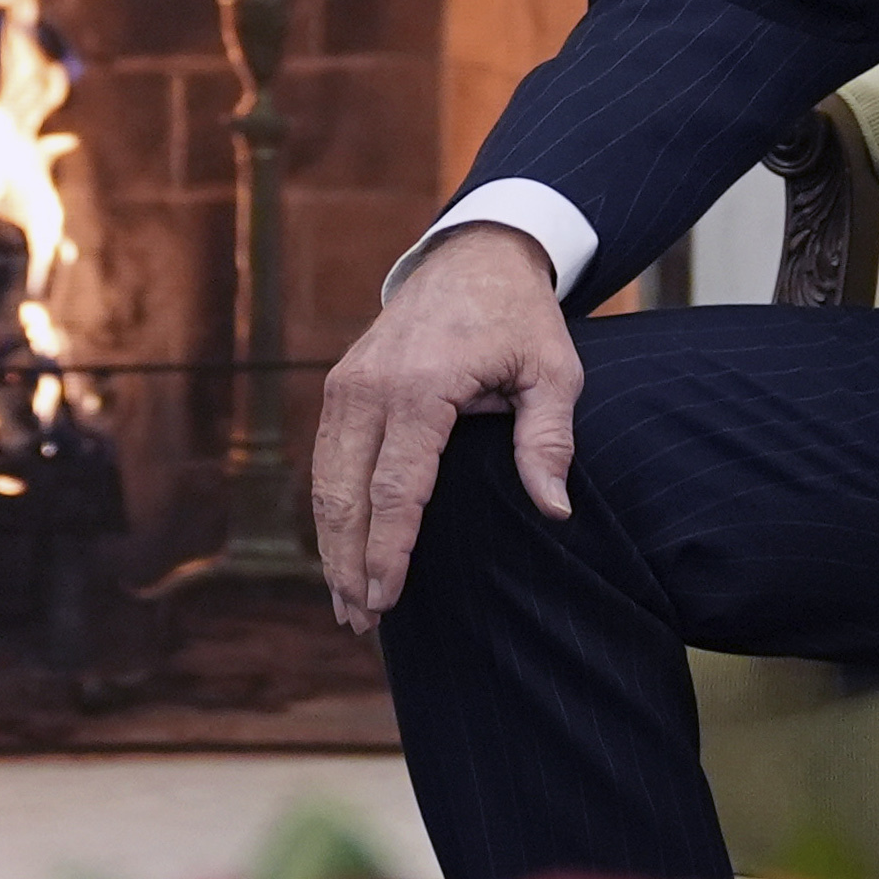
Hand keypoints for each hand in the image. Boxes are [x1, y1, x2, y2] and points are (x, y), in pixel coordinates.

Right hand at [310, 226, 580, 633]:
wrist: (473, 257)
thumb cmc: (520, 318)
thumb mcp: (553, 371)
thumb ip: (548, 440)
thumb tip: (554, 508)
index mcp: (421, 385)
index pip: (397, 488)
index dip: (388, 551)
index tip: (387, 600)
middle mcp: (369, 386)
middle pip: (346, 493)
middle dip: (349, 563)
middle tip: (360, 621)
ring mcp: (346, 384)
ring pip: (325, 480)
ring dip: (331, 545)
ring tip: (346, 603)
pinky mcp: (339, 387)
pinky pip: (325, 459)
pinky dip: (328, 510)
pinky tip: (339, 551)